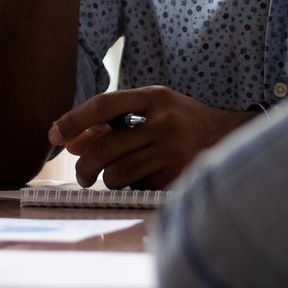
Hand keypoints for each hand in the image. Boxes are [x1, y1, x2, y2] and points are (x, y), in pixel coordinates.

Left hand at [48, 87, 254, 189]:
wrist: (234, 140)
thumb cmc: (182, 123)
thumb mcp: (150, 112)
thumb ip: (111, 124)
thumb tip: (70, 143)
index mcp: (155, 98)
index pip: (104, 105)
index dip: (73, 120)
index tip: (53, 134)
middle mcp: (164, 123)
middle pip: (105, 148)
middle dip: (84, 166)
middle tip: (83, 175)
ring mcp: (174, 152)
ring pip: (117, 174)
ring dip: (109, 180)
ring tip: (118, 176)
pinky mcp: (179, 178)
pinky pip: (137, 189)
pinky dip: (132, 188)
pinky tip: (144, 180)